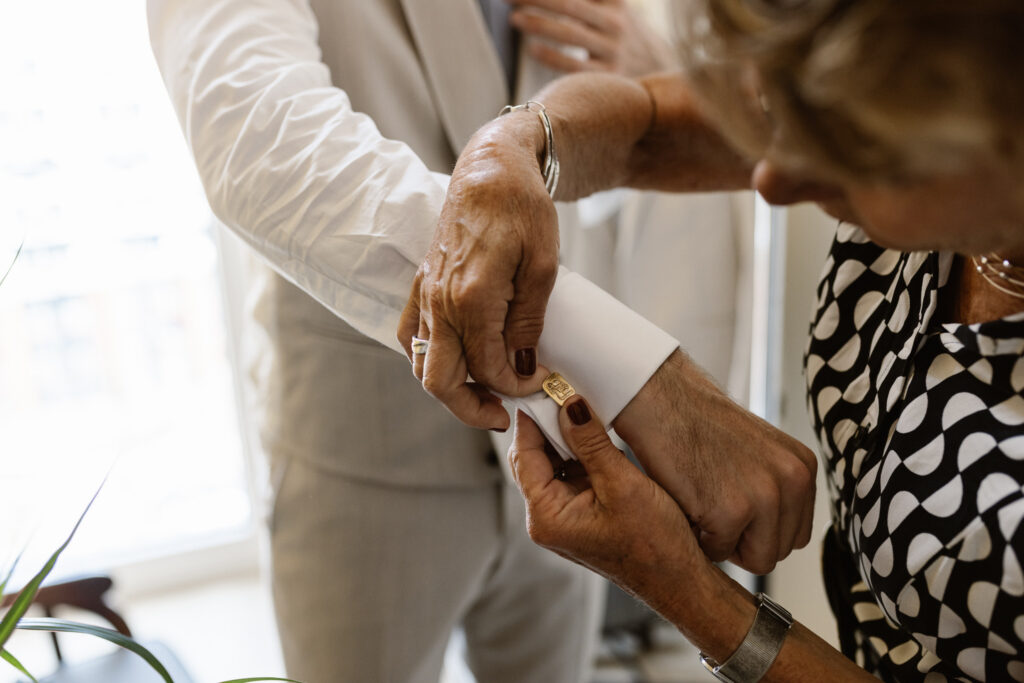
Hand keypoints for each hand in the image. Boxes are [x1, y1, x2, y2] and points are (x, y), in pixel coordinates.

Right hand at [397, 114, 558, 430]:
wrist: (490, 170)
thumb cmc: (522, 209)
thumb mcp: (542, 267)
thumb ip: (528, 323)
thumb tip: (522, 366)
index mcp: (471, 298)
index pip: (487, 368)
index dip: (515, 387)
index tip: (539, 381)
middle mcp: (438, 302)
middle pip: (439, 381)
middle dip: (471, 409)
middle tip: (503, 414)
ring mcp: (424, 295)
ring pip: (421, 364)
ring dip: (449, 388)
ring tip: (483, 393)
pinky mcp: (420, 287)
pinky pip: (411, 337)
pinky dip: (429, 360)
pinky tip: (456, 361)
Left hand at [508, 0, 677, 76]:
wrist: (657, 71)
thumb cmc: (619, 33)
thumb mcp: (611, 8)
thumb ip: (589, 0)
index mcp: (615, 1)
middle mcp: (616, 22)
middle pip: (569, 5)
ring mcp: (613, 51)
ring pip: (571, 34)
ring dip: (539, 24)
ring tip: (514, 18)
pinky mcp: (608, 78)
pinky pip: (575, 67)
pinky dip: (552, 56)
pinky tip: (532, 49)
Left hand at [509, 399, 711, 611]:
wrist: (680, 579)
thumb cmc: (654, 545)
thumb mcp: (621, 483)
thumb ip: (590, 442)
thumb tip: (569, 405)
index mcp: (546, 517)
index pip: (524, 455)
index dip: (532, 420)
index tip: (544, 389)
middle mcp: (547, 520)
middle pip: (533, 459)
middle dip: (548, 427)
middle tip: (563, 393)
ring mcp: (563, 518)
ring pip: (552, 465)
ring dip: (566, 439)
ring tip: (583, 410)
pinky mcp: (581, 515)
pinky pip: (571, 476)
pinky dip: (580, 455)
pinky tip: (595, 436)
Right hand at [613, 350, 817, 574]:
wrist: (660, 400)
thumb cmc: (697, 425)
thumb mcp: (759, 452)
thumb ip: (776, 488)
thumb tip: (777, 538)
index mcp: (802, 467)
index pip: (796, 534)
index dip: (759, 532)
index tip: (730, 509)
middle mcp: (793, 481)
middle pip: (779, 550)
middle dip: (743, 541)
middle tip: (711, 507)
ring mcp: (764, 497)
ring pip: (757, 560)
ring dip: (724, 542)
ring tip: (702, 506)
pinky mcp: (731, 511)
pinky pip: (718, 553)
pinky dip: (697, 537)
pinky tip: (688, 502)